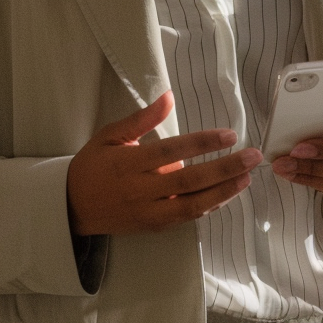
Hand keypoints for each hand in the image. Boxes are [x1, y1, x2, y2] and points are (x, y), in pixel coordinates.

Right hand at [67, 91, 262, 235]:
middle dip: (225, 169)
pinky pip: (185, 218)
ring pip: (192, 206)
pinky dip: (208, 207)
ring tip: (247, 177)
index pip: (172, 150)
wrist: (70, 207)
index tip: (230, 134)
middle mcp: (141, 190)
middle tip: (252, 157)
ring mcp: (148, 212)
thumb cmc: (93, 165)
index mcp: (130, 163)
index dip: (203, 143)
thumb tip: (168, 96)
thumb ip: (142, 118)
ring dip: (223, 192)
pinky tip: (227, 194)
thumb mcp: (111, 135)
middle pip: (189, 181)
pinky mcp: (153, 227)